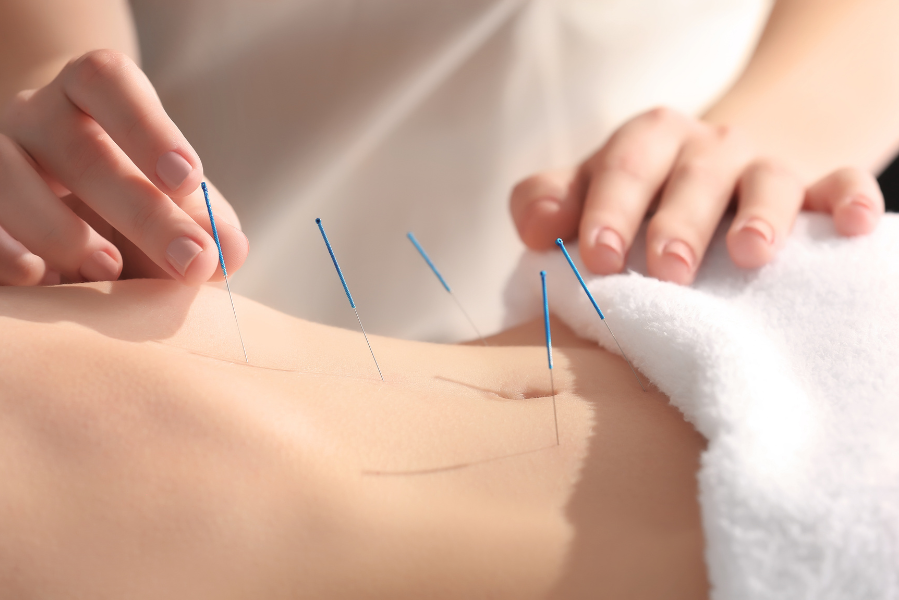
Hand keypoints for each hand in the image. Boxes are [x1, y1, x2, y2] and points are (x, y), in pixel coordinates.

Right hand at [0, 49, 247, 285]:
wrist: (67, 206)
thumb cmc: (135, 196)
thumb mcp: (177, 204)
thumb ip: (205, 225)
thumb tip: (229, 252)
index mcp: (92, 95)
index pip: (107, 82)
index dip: (147, 127)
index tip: (188, 177)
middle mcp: (37, 116)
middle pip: (77, 148)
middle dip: (139, 210)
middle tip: (188, 259)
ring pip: (6, 179)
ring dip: (61, 232)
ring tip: (110, 269)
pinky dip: (5, 253)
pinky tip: (43, 281)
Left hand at [511, 107, 883, 283]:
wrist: (715, 170)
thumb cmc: (640, 194)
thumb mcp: (590, 189)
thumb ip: (549, 203)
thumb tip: (533, 232)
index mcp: (647, 142)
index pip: (624, 166)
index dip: (610, 208)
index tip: (599, 257)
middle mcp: (704, 148)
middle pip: (693, 175)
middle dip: (678, 221)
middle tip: (667, 269)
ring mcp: (761, 166)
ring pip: (766, 180)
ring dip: (760, 214)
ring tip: (749, 253)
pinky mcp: (813, 188)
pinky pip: (839, 184)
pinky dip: (848, 200)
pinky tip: (851, 225)